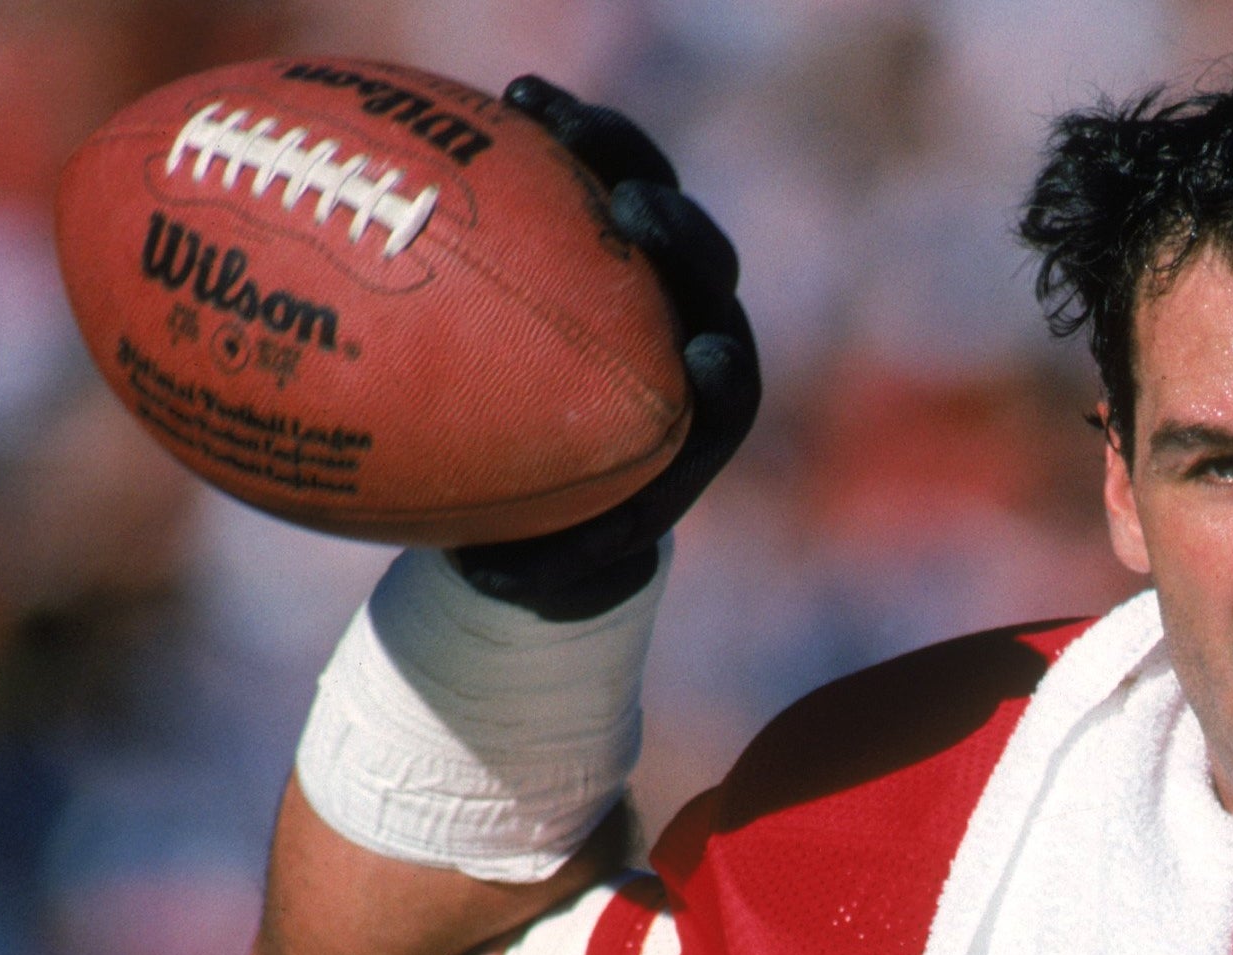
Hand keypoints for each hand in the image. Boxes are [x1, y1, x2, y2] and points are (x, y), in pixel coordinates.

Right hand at [450, 75, 761, 619]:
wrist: (564, 458)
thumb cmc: (563, 525)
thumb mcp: (550, 560)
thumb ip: (540, 568)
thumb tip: (499, 579)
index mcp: (705, 412)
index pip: (733, 387)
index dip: (726, 370)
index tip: (709, 360)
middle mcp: (696, 328)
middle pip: (706, 271)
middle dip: (679, 237)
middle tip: (630, 210)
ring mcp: (658, 269)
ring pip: (652, 196)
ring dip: (615, 152)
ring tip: (554, 116)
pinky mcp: (610, 222)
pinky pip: (590, 168)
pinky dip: (561, 133)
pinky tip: (511, 96)